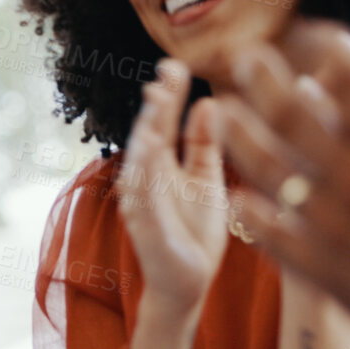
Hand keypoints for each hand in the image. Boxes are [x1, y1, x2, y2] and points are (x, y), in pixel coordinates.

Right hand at [115, 59, 229, 315]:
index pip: (163, 122)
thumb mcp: (207, 180)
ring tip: (155, 104)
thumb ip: (204, 144)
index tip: (176, 65)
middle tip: (164, 76)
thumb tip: (209, 100)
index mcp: (162, 166)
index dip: (167, 95)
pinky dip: (146, 178)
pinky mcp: (147, 230)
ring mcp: (142, 205)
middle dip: (155, 107)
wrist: (188, 284)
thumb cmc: (195, 232)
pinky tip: (151, 155)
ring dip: (146, 134)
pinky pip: (143, 201)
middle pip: (148, 136)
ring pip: (141, 164)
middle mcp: (146, 181)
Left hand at [215, 21, 349, 348]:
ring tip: (222, 113)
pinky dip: (257, 219)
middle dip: (266, 82)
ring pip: (276, 176)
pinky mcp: (334, 278)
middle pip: (300, 120)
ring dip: (245, 140)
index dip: (332, 56)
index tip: (316, 36)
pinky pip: (280, 243)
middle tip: (243, 56)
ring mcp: (343, 234)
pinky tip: (238, 200)